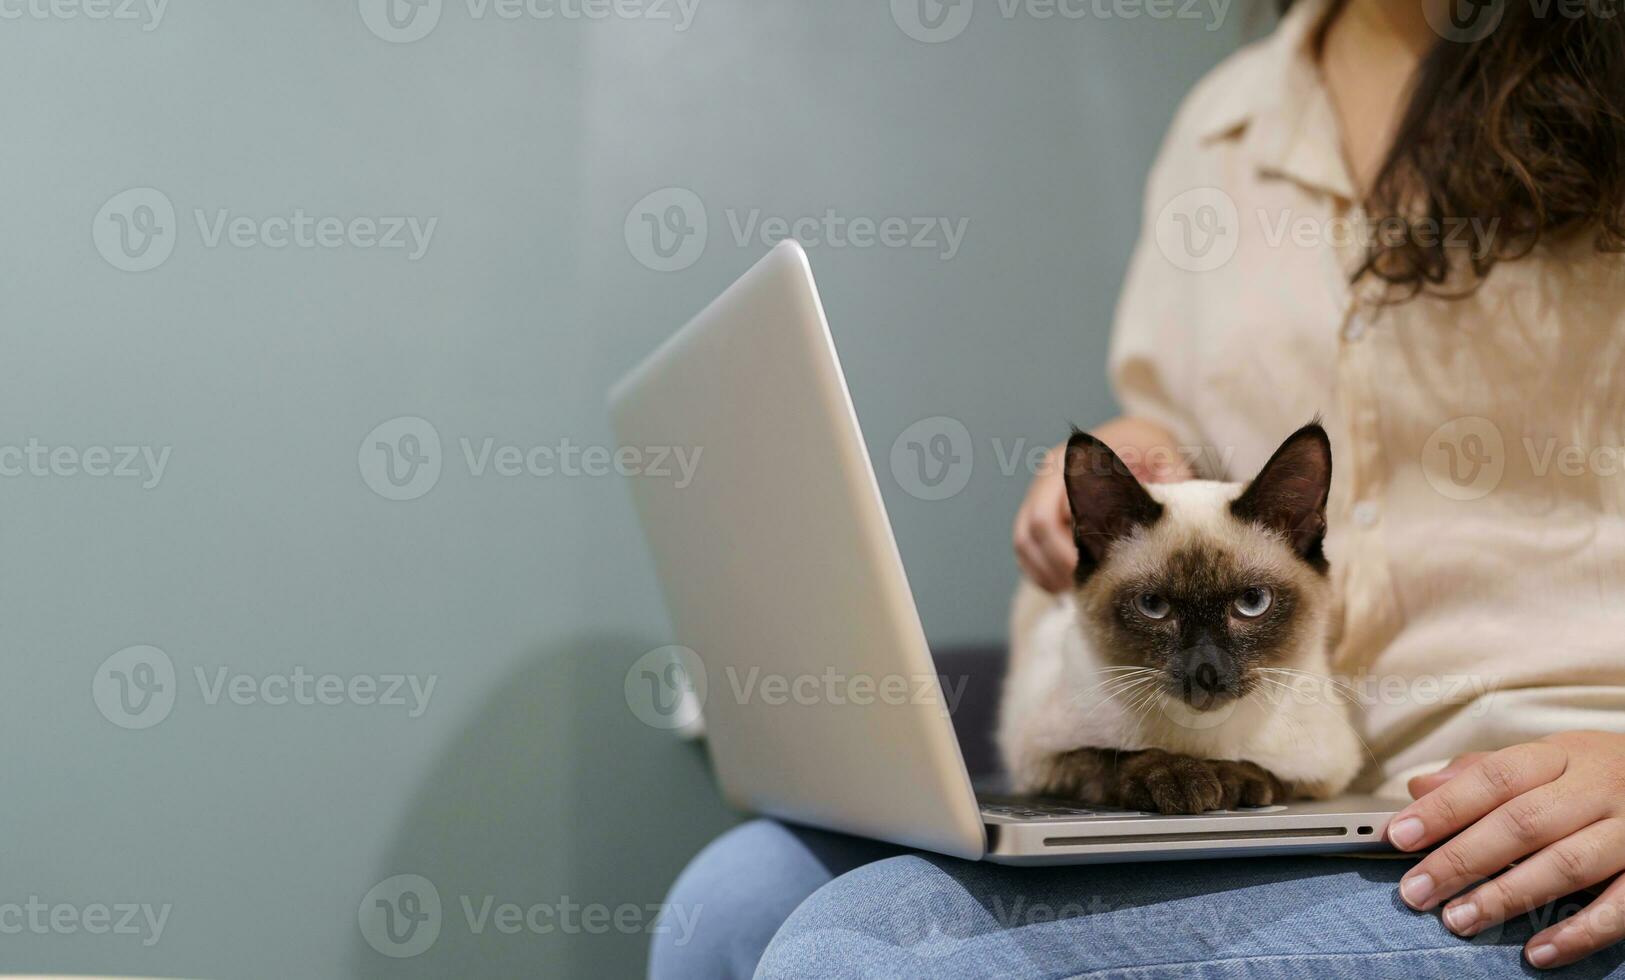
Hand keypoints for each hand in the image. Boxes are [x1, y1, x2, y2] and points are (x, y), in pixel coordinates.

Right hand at [1011, 417, 1191, 592]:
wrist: (1131, 441)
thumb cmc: (1147, 449)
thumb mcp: (1163, 453)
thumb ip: (1171, 474)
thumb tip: (1175, 501)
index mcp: (1068, 463)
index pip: (1053, 513)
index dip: (1069, 549)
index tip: (1098, 573)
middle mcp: (1045, 479)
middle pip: (1031, 532)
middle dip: (1057, 566)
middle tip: (1086, 591)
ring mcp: (1036, 497)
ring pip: (1023, 542)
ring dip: (1045, 572)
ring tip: (1075, 594)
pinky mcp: (1035, 514)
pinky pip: (1024, 549)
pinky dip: (1039, 572)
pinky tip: (1064, 587)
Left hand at [1390, 731, 1624, 968]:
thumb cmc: (1600, 775)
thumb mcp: (1549, 759)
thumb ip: (1485, 773)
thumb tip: (1420, 787)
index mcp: (1562, 755)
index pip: (1494, 777)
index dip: (1444, 807)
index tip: (1400, 835)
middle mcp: (1597, 788)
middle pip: (1522, 822)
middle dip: (1462, 859)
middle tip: (1416, 891)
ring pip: (1565, 865)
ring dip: (1506, 897)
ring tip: (1458, 920)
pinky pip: (1620, 908)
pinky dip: (1577, 933)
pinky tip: (1537, 951)